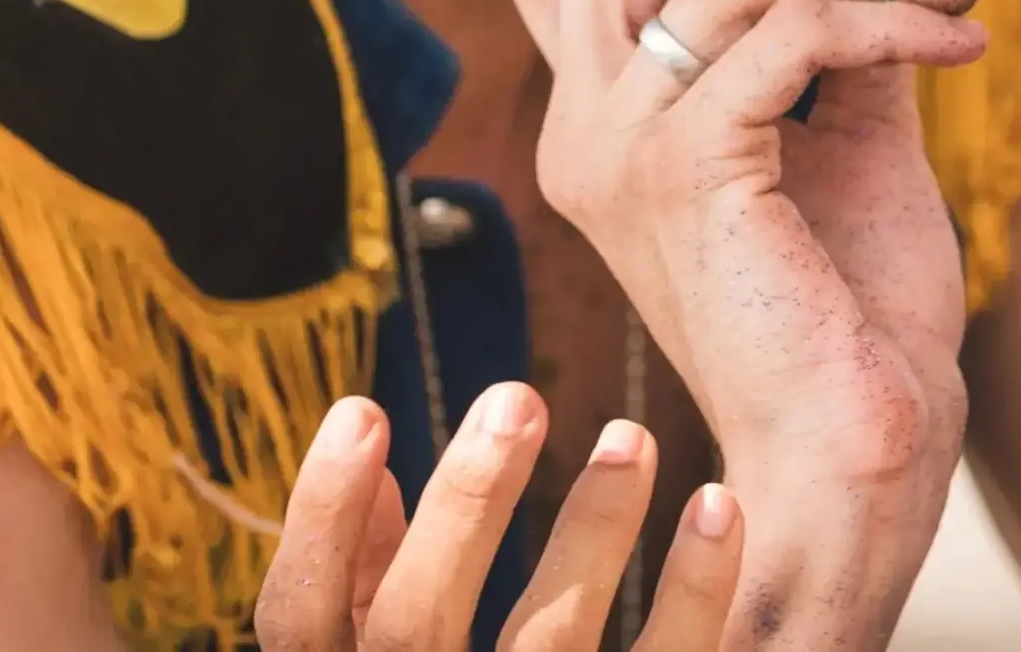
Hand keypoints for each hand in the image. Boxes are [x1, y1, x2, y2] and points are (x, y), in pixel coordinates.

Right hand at [251, 388, 741, 651]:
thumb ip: (363, 604)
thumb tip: (382, 480)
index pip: (299, 619)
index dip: (321, 516)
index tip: (362, 407)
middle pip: (417, 630)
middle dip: (468, 507)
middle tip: (521, 394)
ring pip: (548, 650)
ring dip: (593, 532)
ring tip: (633, 435)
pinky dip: (695, 595)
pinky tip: (721, 507)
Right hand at [494, 0, 987, 646]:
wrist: (856, 447)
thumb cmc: (847, 306)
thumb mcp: (830, 134)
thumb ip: (818, 34)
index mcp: (595, 118)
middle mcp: (581, 126)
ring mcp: (621, 149)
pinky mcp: (690, 170)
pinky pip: (789, 33)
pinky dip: (884, 17)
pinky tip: (955, 38)